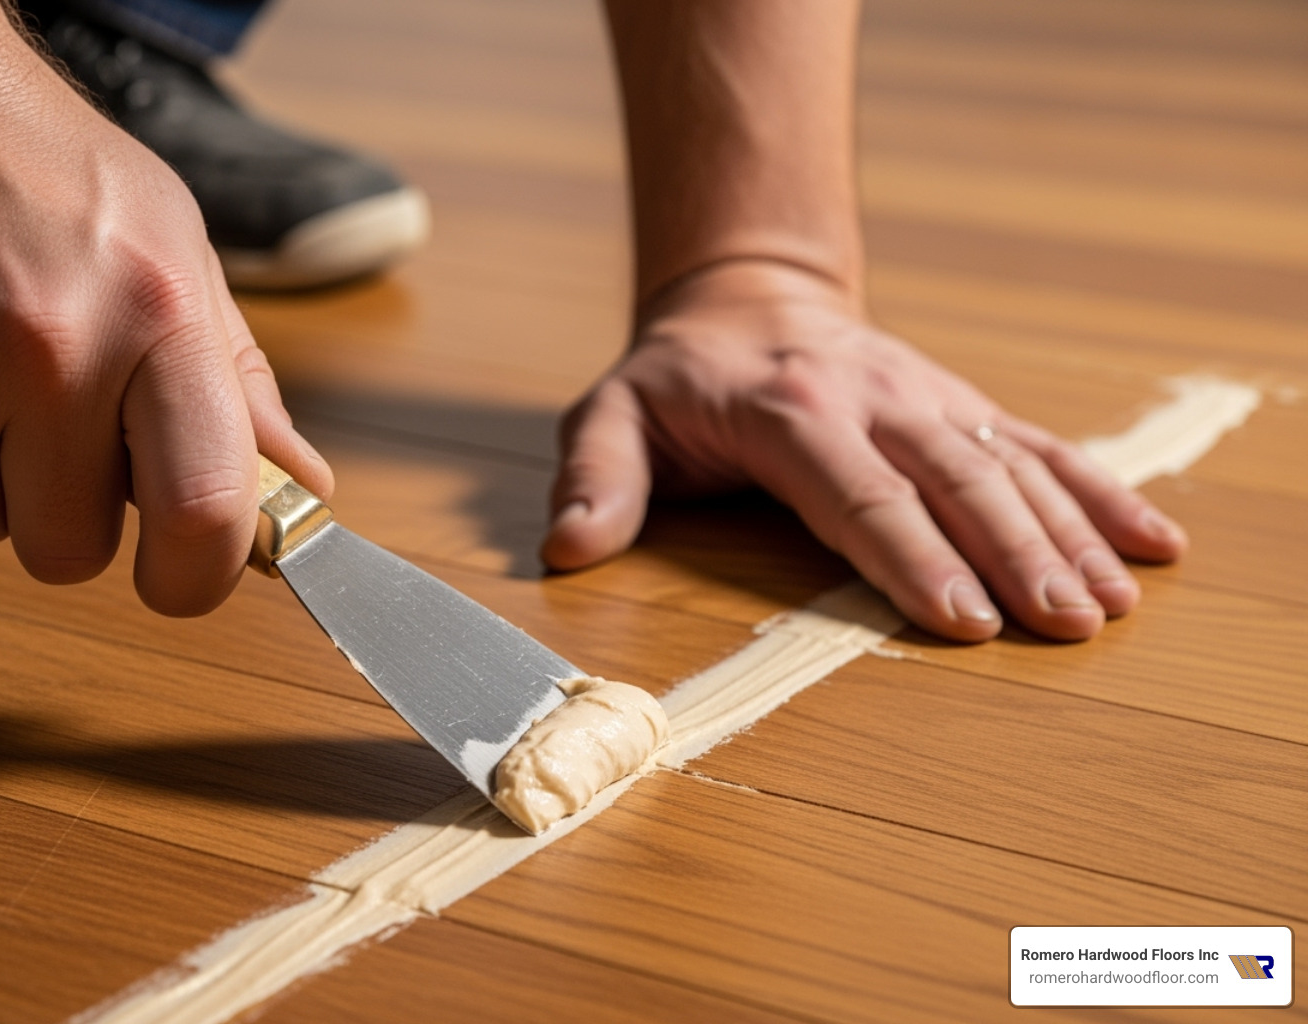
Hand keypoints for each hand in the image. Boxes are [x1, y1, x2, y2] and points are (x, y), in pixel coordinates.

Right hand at [0, 1, 329, 614]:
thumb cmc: (52, 169)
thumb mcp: (179, 253)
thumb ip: (240, 385)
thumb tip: (300, 486)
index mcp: (154, 316)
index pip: (202, 512)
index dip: (198, 577)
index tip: (184, 574)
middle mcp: (47, 348)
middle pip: (68, 551)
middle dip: (74, 514)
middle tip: (67, 430)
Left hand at [542, 261, 1186, 640]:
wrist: (744, 294)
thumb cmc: (674, 376)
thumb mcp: (611, 413)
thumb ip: (595, 475)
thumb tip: (566, 548)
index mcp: (787, 410)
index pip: (856, 491)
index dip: (910, 554)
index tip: (960, 617)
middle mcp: (871, 398)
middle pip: (951, 479)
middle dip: (1011, 553)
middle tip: (1060, 624)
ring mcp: (926, 397)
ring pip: (1008, 463)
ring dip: (1066, 532)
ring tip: (1112, 603)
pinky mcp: (959, 404)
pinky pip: (1039, 445)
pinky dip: (1098, 491)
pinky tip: (1152, 541)